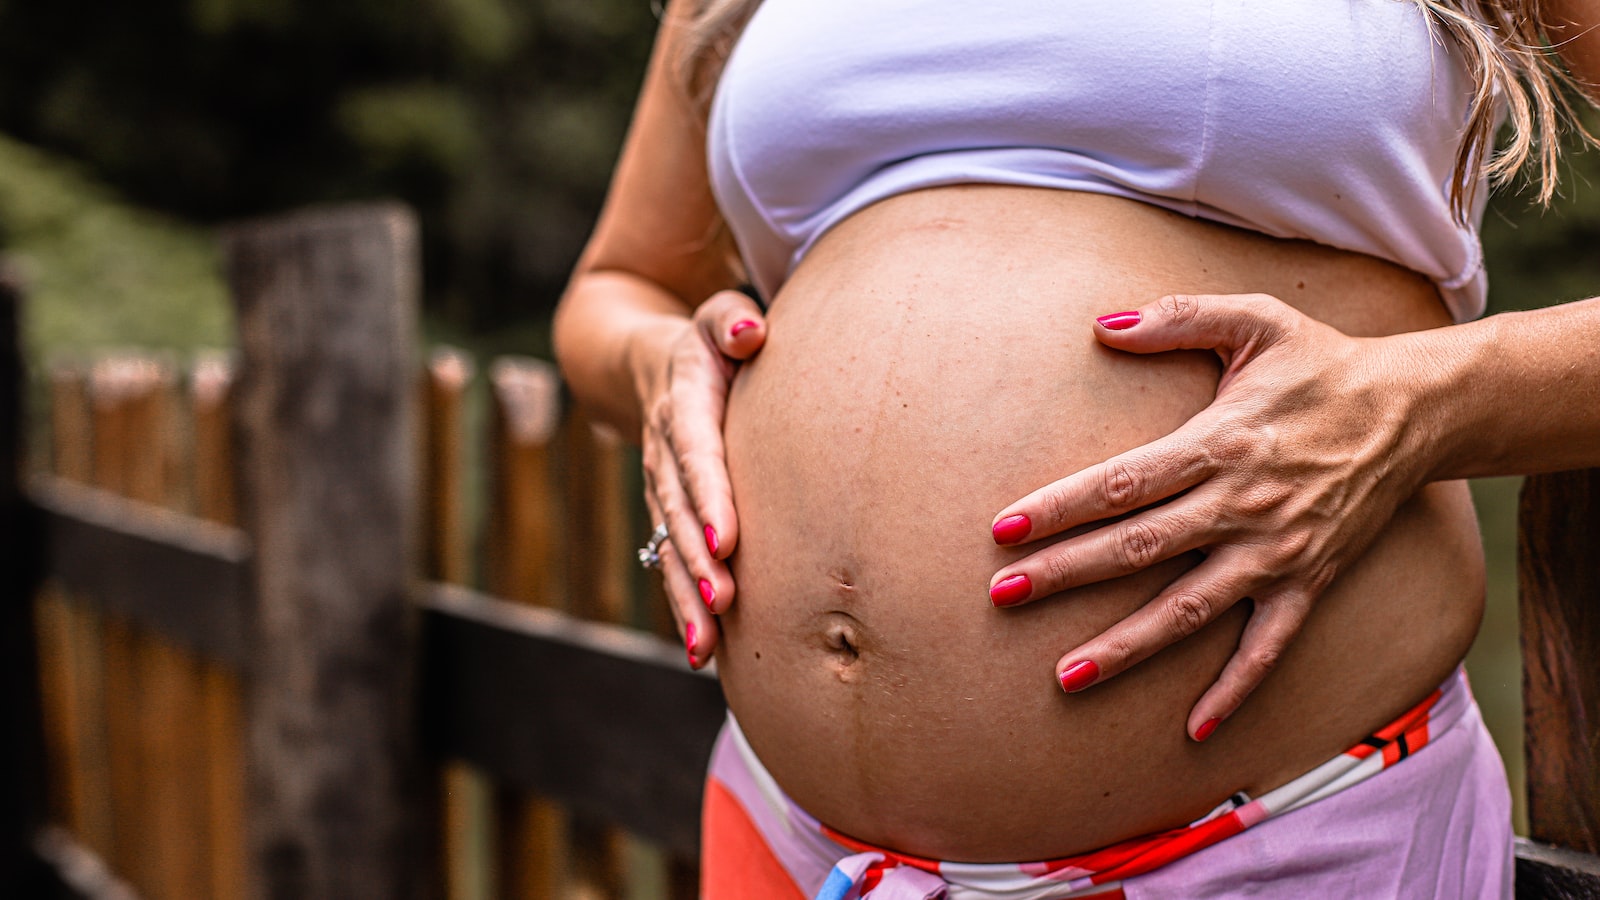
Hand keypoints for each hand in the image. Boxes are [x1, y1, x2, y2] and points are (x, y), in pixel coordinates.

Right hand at [638, 289, 765, 667]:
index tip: (729, 539)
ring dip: (684, 597)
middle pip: (678, 511)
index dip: (709, 496)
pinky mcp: (668, 517)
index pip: (696, 452)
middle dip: (696, 560)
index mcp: (684, 403)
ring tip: (704, 645)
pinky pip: (670, 562)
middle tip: (722, 601)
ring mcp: (661, 489)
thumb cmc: (713, 341)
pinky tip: (704, 652)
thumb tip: (750, 330)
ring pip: (668, 546)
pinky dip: (684, 606)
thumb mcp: (718, 316)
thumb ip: (732, 318)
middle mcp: (665, 451)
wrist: (650, 364)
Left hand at [989, 293, 1437, 738]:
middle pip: (1138, 549)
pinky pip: (1267, 647)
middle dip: (1066, 573)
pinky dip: (1233, 690)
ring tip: (1065, 674)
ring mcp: (1275, 553)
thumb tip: (1100, 323)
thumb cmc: (1320, 364)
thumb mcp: (1255, 320)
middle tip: (1002, 595)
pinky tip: (1195, 730)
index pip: (1123, 483)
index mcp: (1219, 444)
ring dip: (1126, 646)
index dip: (1060, 507)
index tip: (1005, 530)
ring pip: (1188, 610)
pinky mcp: (1307, 582)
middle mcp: (1241, 506)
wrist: (1415, 410)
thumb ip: (1177, 316)